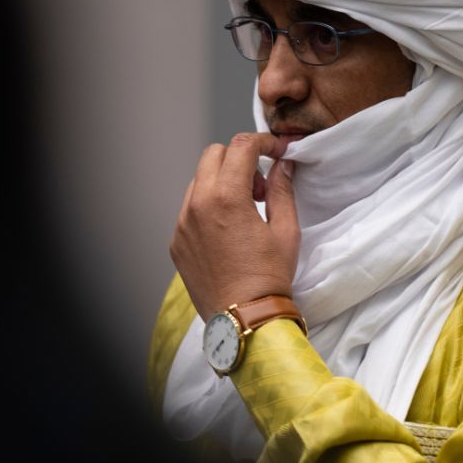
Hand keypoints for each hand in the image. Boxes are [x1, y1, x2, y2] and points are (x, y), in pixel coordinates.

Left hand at [169, 133, 299, 320]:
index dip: (263, 143)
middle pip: (213, 154)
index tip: (277, 152)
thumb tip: (283, 165)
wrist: (245, 320)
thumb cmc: (269, 278)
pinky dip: (209, 206)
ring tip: (245, 210)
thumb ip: (282, 189)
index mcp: (226, 198)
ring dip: (222, 181)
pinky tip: (228, 231)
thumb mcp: (286, 230)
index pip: (241, 146)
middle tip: (261, 186)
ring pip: (199, 180)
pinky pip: (189, 208)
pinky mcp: (176, 242)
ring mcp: (182, 224)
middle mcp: (197, 205)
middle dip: (239, 159)